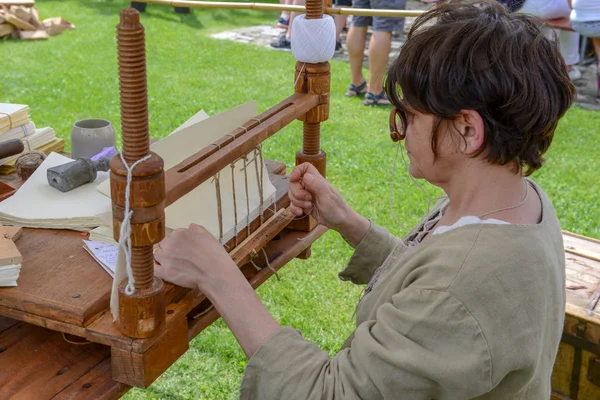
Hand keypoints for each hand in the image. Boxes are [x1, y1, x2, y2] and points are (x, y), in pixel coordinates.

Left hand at [155, 224, 282, 358]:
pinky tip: (160, 271)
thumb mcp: (208, 235)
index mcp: (180, 233)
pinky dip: (155, 270)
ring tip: (173, 265)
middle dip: (169, 249)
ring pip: (157, 255)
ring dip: (162, 259)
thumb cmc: (215, 255)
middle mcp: (170, 243)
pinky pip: (153, 269)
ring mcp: (166, 258)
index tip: (184, 249)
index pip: (172, 235)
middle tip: (179, 257)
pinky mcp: (165, 273)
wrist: (216, 274)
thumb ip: (195, 229)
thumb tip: (189, 227)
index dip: (178, 243)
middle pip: (163, 244)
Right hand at [288, 163, 369, 246]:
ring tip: (308, 206)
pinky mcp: (304, 205)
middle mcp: (310, 186)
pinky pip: (293, 204)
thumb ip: (317, 185)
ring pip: (292, 194)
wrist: (340, 222)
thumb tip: (305, 176)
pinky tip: (300, 213)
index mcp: (317, 180)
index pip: (304, 167)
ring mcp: (307, 196)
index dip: (297, 171)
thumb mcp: (328, 196)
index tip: (294, 179)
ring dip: (296, 202)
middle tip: (308, 199)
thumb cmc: (337, 208)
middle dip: (296, 192)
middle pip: (294, 182)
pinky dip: (294, 209)